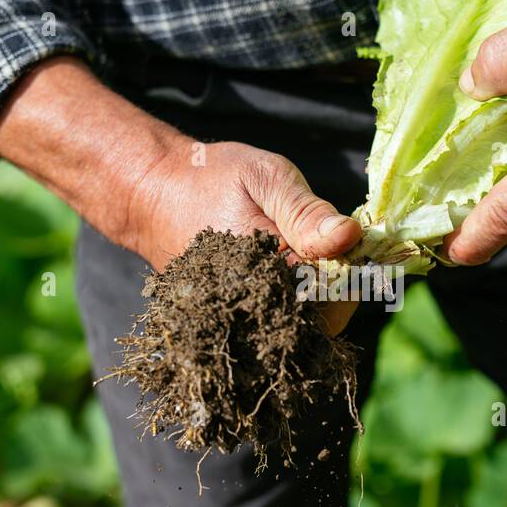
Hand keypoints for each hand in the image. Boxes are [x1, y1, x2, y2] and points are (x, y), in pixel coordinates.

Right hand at [129, 139, 362, 332]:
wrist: (151, 194)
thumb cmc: (211, 178)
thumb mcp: (265, 177)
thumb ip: (306, 210)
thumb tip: (350, 237)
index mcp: (264, 275)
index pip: (334, 296)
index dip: (355, 272)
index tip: (353, 242)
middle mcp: (252, 308)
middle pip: (322, 321)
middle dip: (339, 289)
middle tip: (333, 249)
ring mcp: (241, 320)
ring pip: (304, 328)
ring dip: (321, 299)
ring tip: (311, 259)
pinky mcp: (234, 322)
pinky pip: (280, 327)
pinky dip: (298, 305)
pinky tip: (294, 274)